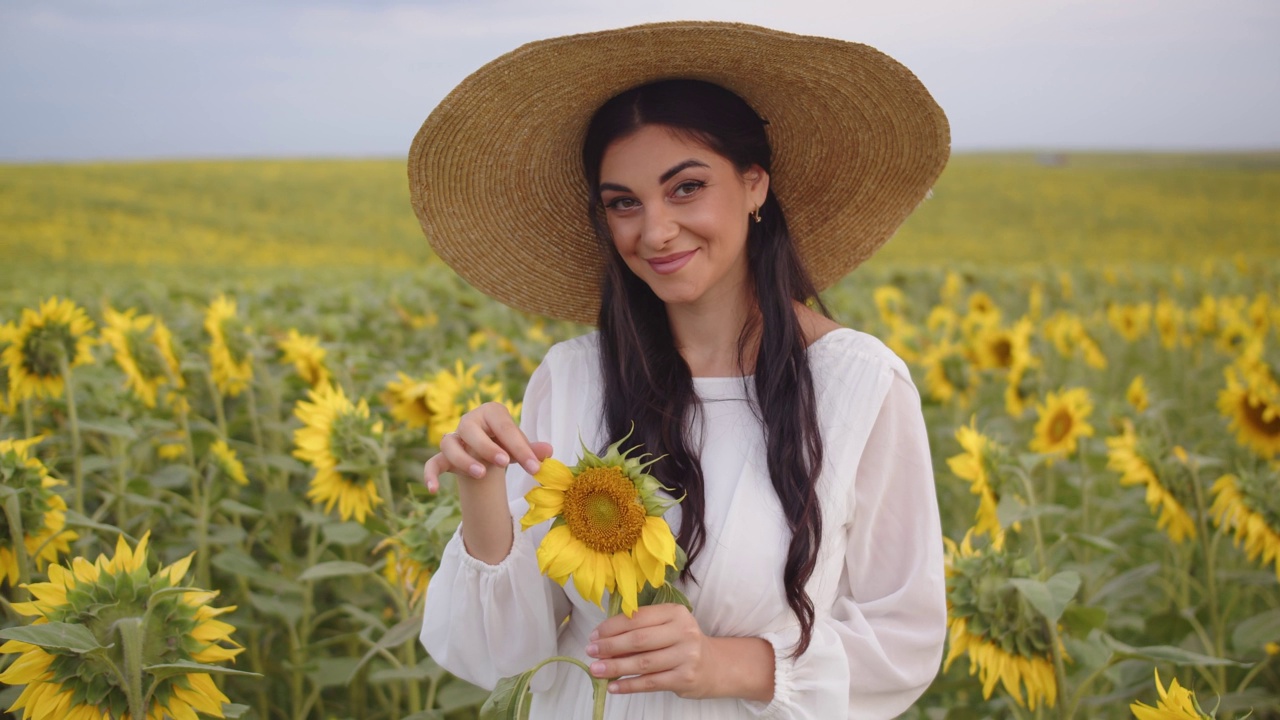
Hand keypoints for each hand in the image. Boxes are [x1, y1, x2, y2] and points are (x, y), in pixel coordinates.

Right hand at [422, 401, 552, 491]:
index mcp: (492, 412)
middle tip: (504, 462)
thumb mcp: (520, 446)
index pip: (505, 428)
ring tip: (481, 474)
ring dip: (463, 459)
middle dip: (487, 446)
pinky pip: (433, 462)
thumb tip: (549, 452)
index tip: (534, 467)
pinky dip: (430, 474)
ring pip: (449, 443)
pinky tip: (433, 490)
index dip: (520, 447)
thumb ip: (532, 450)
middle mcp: (469, 421)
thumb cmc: (506, 443)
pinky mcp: (444, 456)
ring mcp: (454, 438)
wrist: (486, 447)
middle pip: (470, 429)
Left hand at [585, 604, 715, 698]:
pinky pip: (650, 683)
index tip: (594, 636)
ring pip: (643, 663)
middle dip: (610, 646)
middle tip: (590, 652)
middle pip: (639, 640)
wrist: (713, 666)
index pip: (637, 618)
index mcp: (675, 612)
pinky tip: (613, 687)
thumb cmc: (681, 643)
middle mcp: (683, 632)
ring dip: (615, 667)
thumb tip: (603, 641)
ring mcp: (686, 656)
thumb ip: (641, 629)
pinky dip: (629, 685)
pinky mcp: (685, 678)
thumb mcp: (667, 627)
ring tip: (596, 670)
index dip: (612, 627)